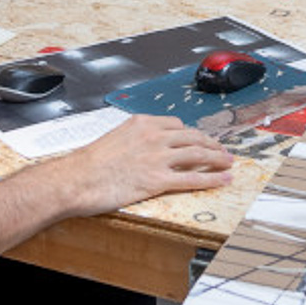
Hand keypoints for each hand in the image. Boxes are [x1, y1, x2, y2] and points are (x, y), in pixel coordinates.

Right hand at [57, 116, 233, 214]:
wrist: (76, 179)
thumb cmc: (89, 164)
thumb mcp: (113, 140)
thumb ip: (133, 140)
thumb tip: (140, 149)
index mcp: (141, 124)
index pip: (176, 125)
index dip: (192, 134)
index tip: (199, 139)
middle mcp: (153, 137)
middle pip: (192, 137)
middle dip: (210, 144)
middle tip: (221, 149)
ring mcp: (158, 158)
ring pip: (198, 154)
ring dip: (217, 158)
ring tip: (228, 162)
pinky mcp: (158, 180)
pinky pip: (193, 177)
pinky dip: (212, 178)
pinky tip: (223, 179)